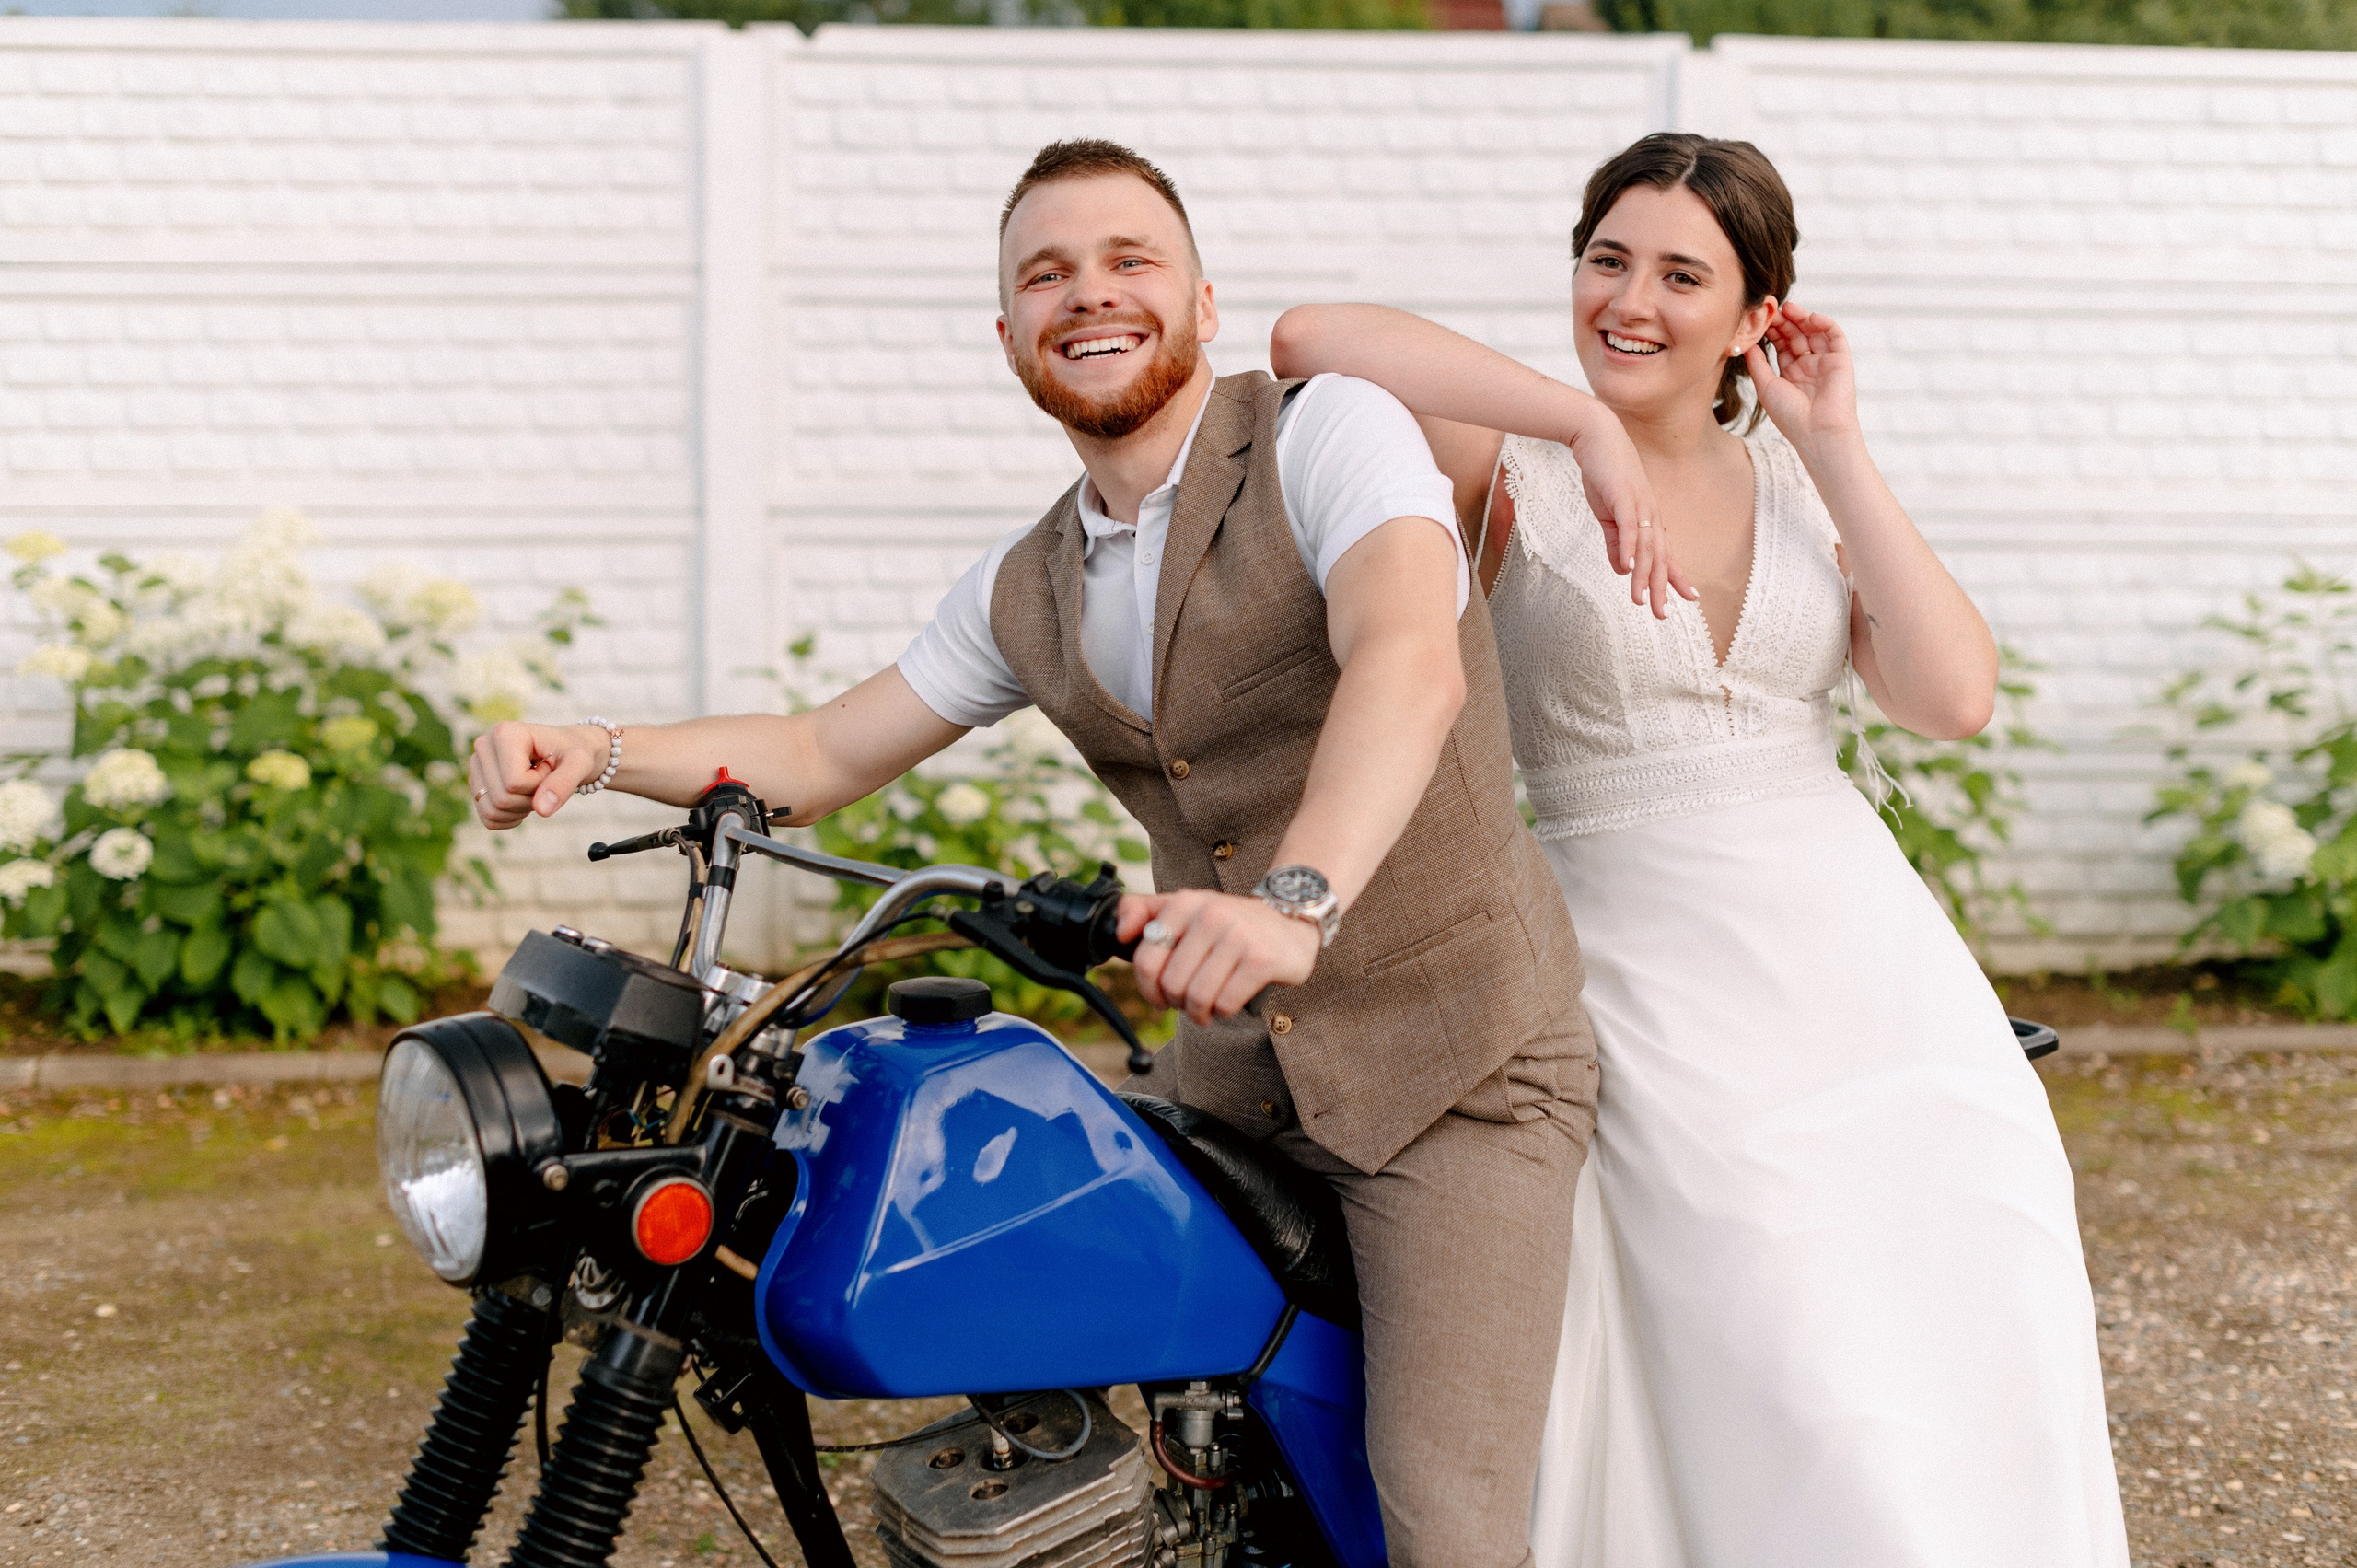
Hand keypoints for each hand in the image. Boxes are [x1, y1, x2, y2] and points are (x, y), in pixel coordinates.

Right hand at [467, 720, 611, 828]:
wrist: (567, 752)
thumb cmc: (572, 753)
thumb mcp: (579, 764)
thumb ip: (564, 783)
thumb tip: (542, 809)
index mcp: (505, 733)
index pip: (515, 782)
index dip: (539, 784)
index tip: (549, 767)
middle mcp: (484, 746)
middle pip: (502, 799)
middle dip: (531, 799)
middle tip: (543, 780)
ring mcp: (476, 766)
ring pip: (493, 811)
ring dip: (521, 810)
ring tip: (534, 788)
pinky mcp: (476, 784)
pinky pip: (488, 818)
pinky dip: (510, 818)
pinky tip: (523, 801)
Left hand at [1115, 889, 1320, 1025]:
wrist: (1290, 921)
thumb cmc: (1231, 924)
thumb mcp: (1188, 908)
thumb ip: (1144, 912)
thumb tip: (1118, 933)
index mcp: (1185, 903)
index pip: (1145, 959)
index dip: (1148, 988)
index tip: (1160, 995)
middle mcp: (1209, 915)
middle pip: (1171, 984)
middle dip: (1176, 1003)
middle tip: (1188, 1002)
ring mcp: (1237, 936)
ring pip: (1196, 997)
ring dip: (1199, 1013)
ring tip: (1206, 1008)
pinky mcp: (1260, 959)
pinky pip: (1225, 1003)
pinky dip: (1223, 1012)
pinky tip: (1228, 1003)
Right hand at [1564, 403, 1694, 618]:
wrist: (1595, 435)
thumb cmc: (1602, 472)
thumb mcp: (1607, 514)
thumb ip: (1615, 543)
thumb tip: (1623, 570)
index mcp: (1648, 519)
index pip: (1664, 554)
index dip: (1675, 577)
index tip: (1688, 598)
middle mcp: (1650, 515)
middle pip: (1660, 557)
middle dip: (1661, 588)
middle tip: (1662, 614)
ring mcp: (1639, 506)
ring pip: (1646, 549)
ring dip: (1644, 577)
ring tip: (1641, 601)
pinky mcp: (1623, 497)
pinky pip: (1630, 528)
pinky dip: (1631, 549)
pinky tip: (1630, 569)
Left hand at [1746, 304, 1861, 452]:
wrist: (1818, 432)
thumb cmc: (1790, 415)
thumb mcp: (1766, 386)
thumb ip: (1757, 363)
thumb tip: (1745, 344)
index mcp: (1791, 374)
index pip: (1781, 345)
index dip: (1772, 331)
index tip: (1760, 318)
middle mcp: (1809, 367)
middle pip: (1796, 336)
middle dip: (1785, 322)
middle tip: (1772, 309)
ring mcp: (1825, 362)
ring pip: (1814, 332)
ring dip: (1802, 318)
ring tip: (1788, 308)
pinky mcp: (1841, 360)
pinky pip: (1835, 336)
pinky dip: (1825, 323)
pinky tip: (1811, 317)